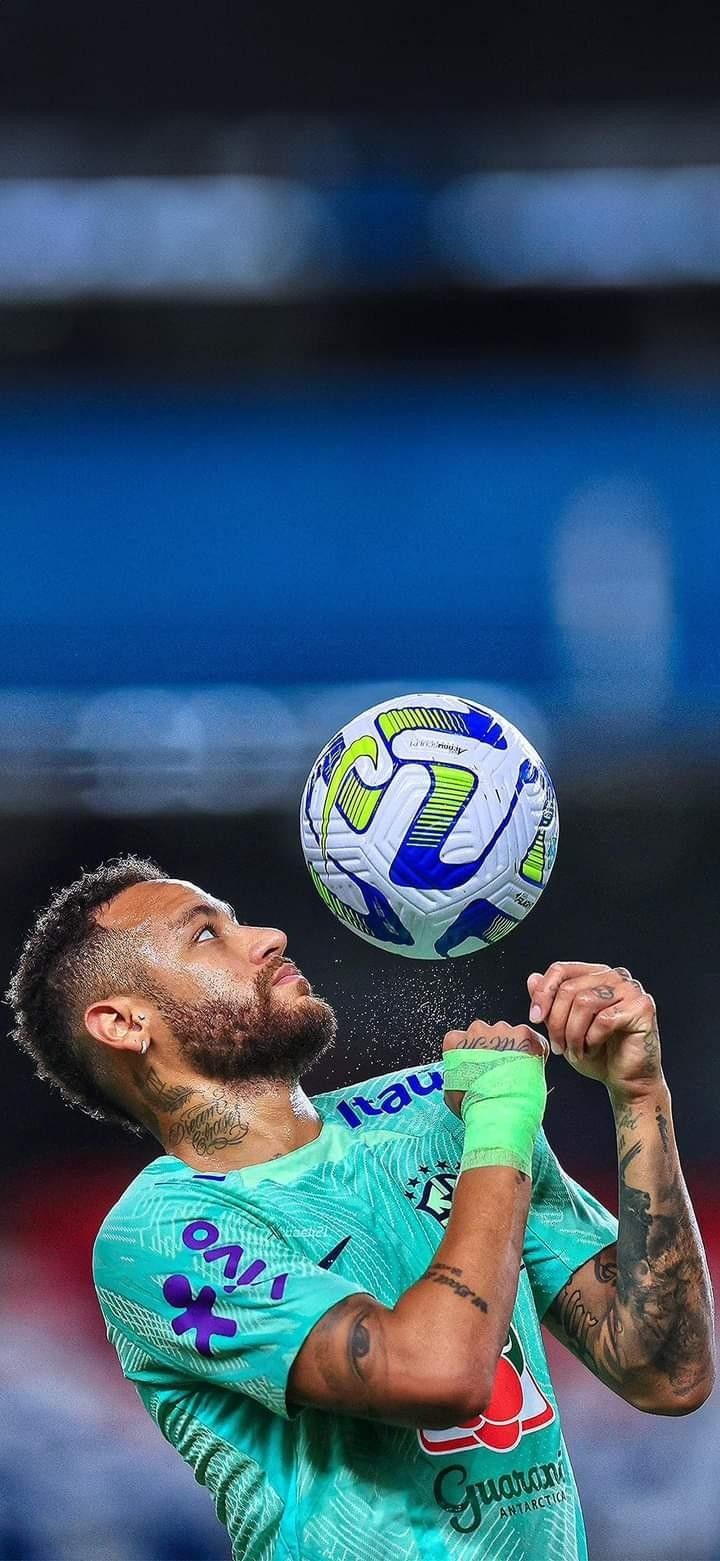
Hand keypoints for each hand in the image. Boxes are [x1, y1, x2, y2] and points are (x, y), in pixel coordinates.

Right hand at [442, 1019, 548, 1118]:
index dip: (474, 1053)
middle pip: (488, 1033)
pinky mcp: (523, 1035)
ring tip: (517, 1073)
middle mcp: (477, 1030)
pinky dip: (536, 1052)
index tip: (481, 1065)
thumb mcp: (453, 1091)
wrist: (497, 1112)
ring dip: (515, 1049)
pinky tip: (531, 1069)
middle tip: (501, 1071)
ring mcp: (500, 1030)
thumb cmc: (476, 1105)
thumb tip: (462, 1080)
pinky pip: (533, 1039)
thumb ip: (457, 1075)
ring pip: (510, 1034)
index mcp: (455, 1041)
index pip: (464, 1039)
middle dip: (496, 1048)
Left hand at [526, 961, 663, 1100]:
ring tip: (575, 1051)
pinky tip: (592, 1049)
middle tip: (558, 1046)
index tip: (535, 1018)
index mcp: (596, 975)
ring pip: (584, 1002)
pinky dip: (591, 1039)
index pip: (561, 970)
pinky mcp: (642, 1008)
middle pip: (569, 988)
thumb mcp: (565, 1027)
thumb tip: (533, 979)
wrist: (627, 1081)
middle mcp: (615, 977)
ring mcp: (631, 990)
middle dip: (557, 1022)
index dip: (543, 994)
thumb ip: (551, 1002)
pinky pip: (604, 1019)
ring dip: (572, 1033)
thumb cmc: (599, 1055)